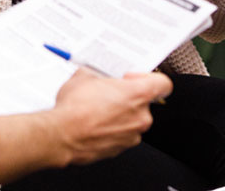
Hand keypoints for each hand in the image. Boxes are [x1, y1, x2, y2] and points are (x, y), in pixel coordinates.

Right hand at [47, 70, 172, 164]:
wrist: (61, 134)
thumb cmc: (75, 109)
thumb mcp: (84, 76)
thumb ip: (98, 74)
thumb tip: (94, 75)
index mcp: (138, 95)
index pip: (163, 84)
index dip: (149, 78)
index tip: (133, 78)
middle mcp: (140, 117)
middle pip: (144, 103)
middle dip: (126, 97)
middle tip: (108, 93)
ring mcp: (131, 135)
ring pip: (131, 120)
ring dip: (119, 115)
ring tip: (97, 109)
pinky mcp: (120, 149)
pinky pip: (121, 135)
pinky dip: (111, 129)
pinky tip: (94, 122)